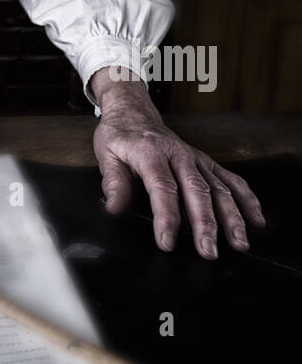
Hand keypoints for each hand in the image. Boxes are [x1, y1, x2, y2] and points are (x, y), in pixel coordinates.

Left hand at [90, 68, 265, 257]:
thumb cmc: (121, 135)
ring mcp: (196, 159)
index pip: (162, 187)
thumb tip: (114, 207)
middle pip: (196, 190)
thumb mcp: (107, 154)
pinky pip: (231, 179)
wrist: (135, 112)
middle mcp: (178, 155)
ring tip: (238, 243)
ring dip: (231, 216)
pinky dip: (247, 199)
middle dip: (205, 223)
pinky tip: (256, 220)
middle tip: (208, 251)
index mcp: (151, 153)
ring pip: (218, 188)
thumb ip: (113, 181)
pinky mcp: (206, 162)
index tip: (167, 241)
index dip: (167, 216)